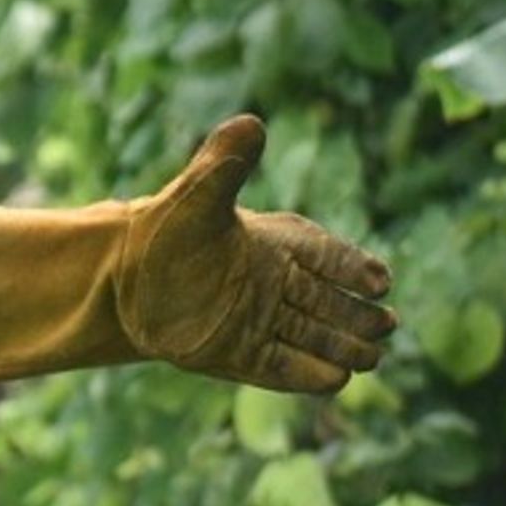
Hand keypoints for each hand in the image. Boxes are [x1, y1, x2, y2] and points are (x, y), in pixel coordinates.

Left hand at [112, 116, 397, 392]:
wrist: (120, 278)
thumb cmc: (163, 231)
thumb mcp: (195, 195)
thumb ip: (225, 164)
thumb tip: (250, 122)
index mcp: (274, 243)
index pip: (324, 255)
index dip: (352, 268)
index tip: (380, 281)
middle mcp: (274, 283)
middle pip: (326, 301)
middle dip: (356, 315)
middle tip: (386, 326)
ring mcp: (257, 320)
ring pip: (309, 335)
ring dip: (339, 346)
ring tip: (371, 359)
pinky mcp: (235, 352)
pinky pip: (276, 365)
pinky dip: (301, 373)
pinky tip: (333, 382)